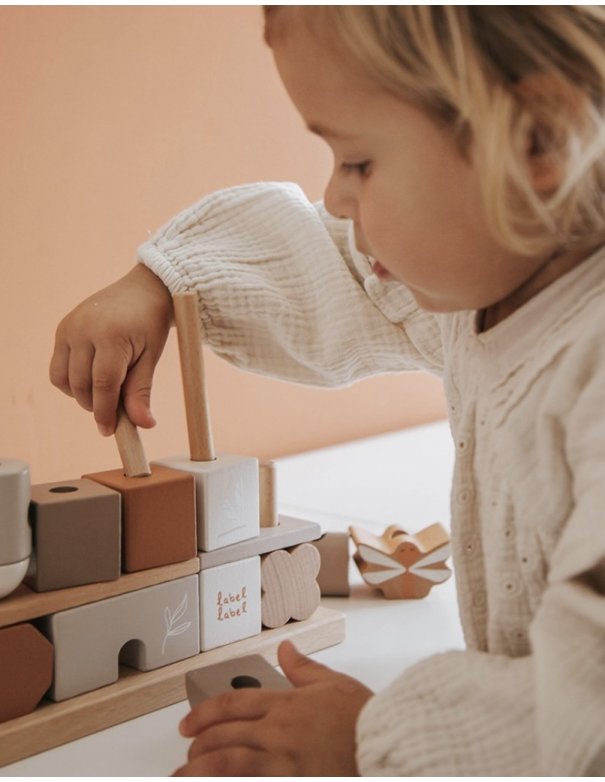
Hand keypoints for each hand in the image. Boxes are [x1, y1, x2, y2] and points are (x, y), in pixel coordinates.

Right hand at [49, 264, 173, 435]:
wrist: (143, 289)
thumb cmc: (152, 324)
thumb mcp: (151, 357)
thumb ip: (142, 391)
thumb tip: (144, 425)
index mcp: (112, 336)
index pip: (103, 385)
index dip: (105, 412)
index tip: (109, 431)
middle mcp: (84, 330)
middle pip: (82, 385)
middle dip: (96, 405)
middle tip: (115, 411)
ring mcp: (69, 328)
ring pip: (65, 380)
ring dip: (82, 395)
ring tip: (105, 391)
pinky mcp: (62, 329)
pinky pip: (58, 368)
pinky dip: (71, 382)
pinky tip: (91, 380)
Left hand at [175, 641, 372, 775]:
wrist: (388, 743)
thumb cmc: (363, 718)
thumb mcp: (333, 683)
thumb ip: (303, 667)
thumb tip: (285, 648)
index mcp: (286, 703)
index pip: (232, 703)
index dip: (203, 713)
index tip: (187, 724)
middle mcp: (279, 731)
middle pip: (224, 735)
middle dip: (199, 744)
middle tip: (188, 752)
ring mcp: (284, 762)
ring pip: (229, 764)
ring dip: (200, 770)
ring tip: (182, 775)